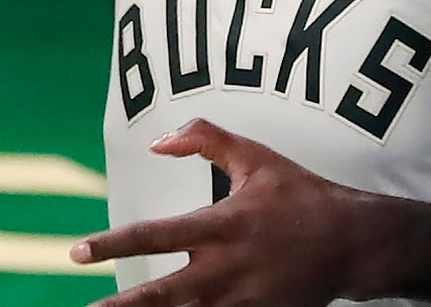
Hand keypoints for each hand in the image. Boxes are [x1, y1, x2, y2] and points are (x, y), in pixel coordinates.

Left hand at [69, 120, 430, 306]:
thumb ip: (206, 140)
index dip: (111, 244)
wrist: (353, 244)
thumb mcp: (256, 158)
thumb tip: (158, 141)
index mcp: (222, 226)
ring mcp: (241, 301)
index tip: (76, 252)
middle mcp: (226, 269)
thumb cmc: (302, 196)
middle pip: (160, 295)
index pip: (154, 236)